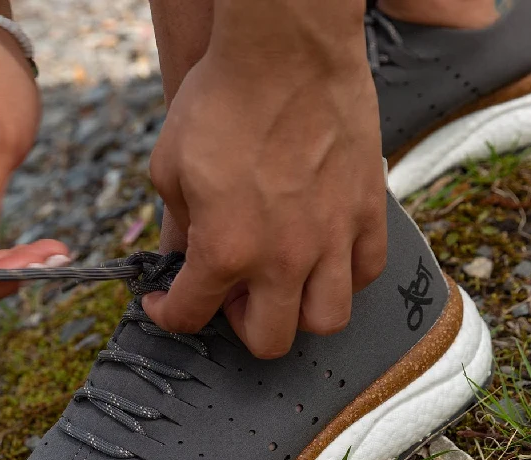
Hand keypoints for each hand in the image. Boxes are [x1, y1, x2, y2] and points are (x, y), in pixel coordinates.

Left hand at [144, 6, 385, 357]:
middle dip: (240, 326)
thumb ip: (174, 224)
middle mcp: (281, 258)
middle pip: (268, 340)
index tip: (163, 300)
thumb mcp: (170, 167)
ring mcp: (330, 239)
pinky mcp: (366, 212)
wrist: (285, 48)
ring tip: (284, 287)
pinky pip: (366, 271)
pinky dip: (345, 277)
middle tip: (231, 296)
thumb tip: (178, 253)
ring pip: (327, 320)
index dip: (167, 313)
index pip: (190, 314)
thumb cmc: (222, 100)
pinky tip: (325, 258)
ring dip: (299, 315)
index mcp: (225, 250)